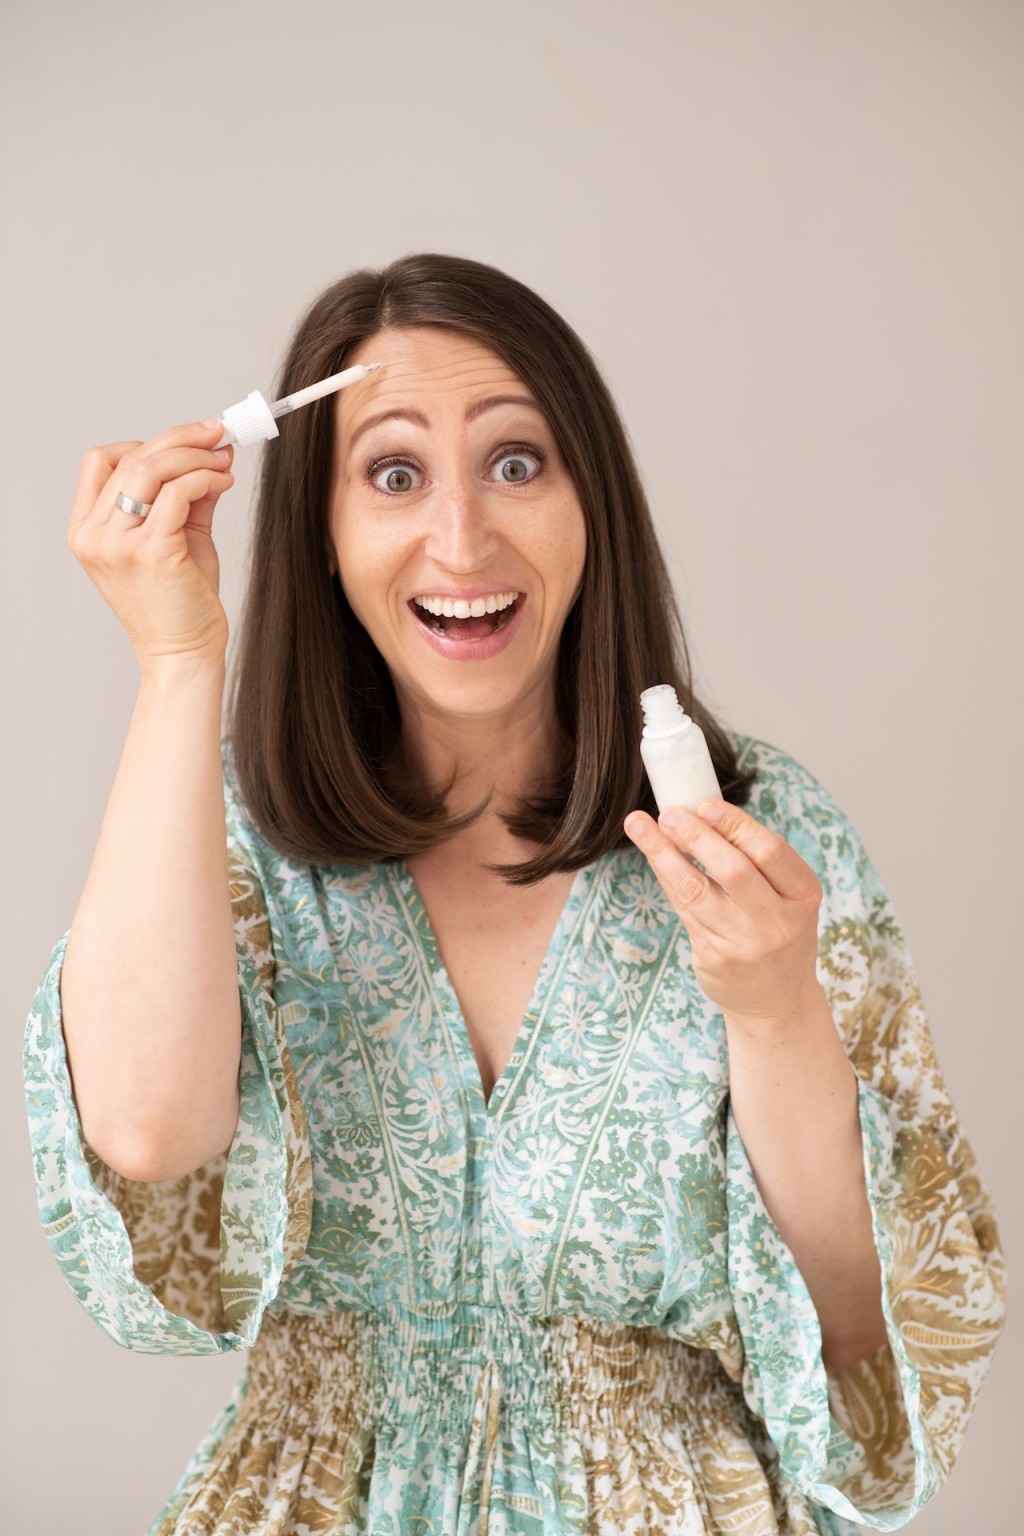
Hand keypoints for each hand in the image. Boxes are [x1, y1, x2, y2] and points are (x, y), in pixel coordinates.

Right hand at [67, 420, 235, 671]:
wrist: (184, 652)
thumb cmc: (179, 600)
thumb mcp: (176, 536)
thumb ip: (186, 494)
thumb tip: (211, 452)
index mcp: (87, 530)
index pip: (100, 461)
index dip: (145, 442)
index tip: (188, 439)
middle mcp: (94, 536)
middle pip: (131, 458)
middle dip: (182, 440)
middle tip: (218, 437)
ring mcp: (118, 545)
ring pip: (152, 469)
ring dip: (194, 456)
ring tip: (223, 460)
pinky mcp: (151, 553)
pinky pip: (177, 494)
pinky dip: (205, 478)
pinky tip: (223, 482)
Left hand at [623, 800, 823, 1029]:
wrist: (777, 1000)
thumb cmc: (780, 931)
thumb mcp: (789, 896)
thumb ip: (758, 860)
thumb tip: (703, 810)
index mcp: (804, 895)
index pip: (770, 850)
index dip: (735, 824)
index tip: (705, 805)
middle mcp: (778, 922)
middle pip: (734, 870)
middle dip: (696, 836)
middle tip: (669, 813)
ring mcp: (745, 944)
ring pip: (696, 890)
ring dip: (663, 854)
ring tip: (640, 826)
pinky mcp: (714, 957)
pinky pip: (683, 909)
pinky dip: (666, 878)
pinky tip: (653, 857)